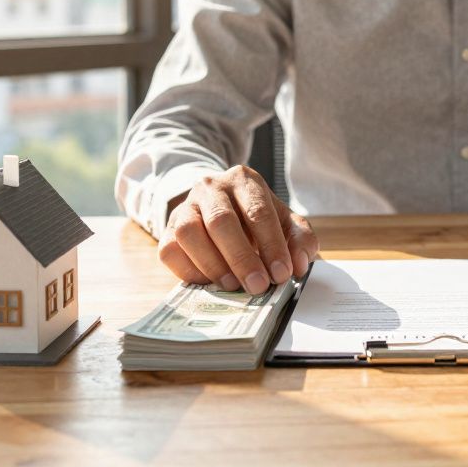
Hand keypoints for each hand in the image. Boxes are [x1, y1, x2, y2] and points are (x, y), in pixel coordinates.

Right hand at [157, 165, 319, 292]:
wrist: (219, 207)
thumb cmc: (256, 218)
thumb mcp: (284, 222)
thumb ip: (300, 239)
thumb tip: (300, 264)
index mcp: (244, 180)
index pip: (258, 211)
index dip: (271, 245)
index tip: (282, 273)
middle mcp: (210, 187)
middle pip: (221, 221)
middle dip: (242, 258)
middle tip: (258, 286)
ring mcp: (185, 206)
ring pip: (189, 232)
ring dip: (213, 264)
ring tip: (232, 286)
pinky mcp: (167, 229)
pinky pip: (169, 250)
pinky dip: (189, 270)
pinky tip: (210, 283)